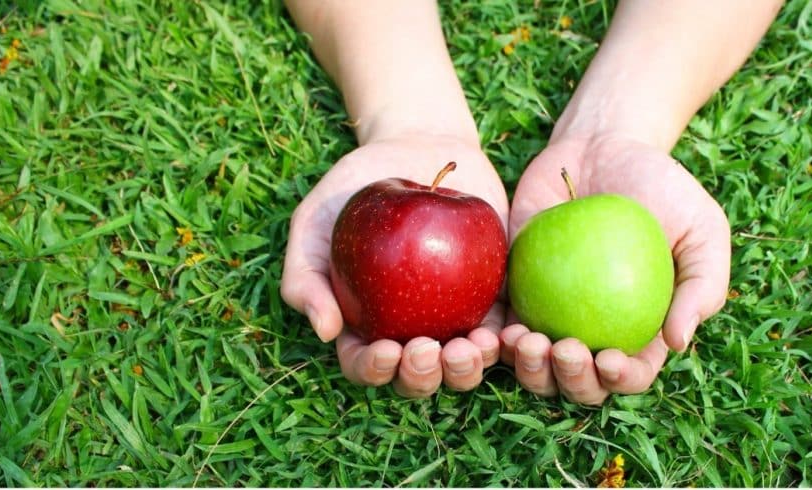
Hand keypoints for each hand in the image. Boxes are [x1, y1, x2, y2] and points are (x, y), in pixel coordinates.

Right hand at [281, 134, 509, 396]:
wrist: (418, 147)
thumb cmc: (354, 187)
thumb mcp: (314, 222)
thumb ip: (305, 276)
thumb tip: (326, 332)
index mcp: (364, 326)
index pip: (365, 364)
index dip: (374, 370)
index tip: (386, 350)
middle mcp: (410, 332)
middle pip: (418, 377)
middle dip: (424, 377)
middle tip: (429, 349)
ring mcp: (453, 318)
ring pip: (465, 365)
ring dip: (469, 369)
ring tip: (471, 346)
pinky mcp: (494, 297)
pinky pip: (504, 329)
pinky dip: (507, 341)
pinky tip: (507, 333)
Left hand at [501, 134, 730, 404]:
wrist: (602, 147)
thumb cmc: (662, 188)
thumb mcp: (702, 228)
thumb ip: (703, 285)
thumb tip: (677, 343)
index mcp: (640, 331)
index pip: (631, 374)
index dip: (620, 380)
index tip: (609, 359)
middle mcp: (593, 333)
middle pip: (578, 383)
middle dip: (569, 381)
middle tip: (564, 349)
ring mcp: (550, 315)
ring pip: (533, 366)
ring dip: (528, 369)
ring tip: (526, 340)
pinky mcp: (513, 291)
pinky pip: (499, 324)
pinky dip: (493, 337)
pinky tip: (495, 328)